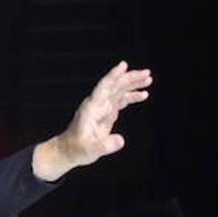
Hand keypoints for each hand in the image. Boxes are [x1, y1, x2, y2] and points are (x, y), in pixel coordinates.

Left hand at [33, 61, 151, 180]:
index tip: (123, 65)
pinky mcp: (106, 113)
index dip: (113, 76)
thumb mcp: (89, 151)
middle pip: (114, 85)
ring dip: (133, 84)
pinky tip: (143, 94)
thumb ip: (104, 146)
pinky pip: (120, 100)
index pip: (103, 88)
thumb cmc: (76, 150)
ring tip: (148, 79)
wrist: (68, 151)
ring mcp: (102, 107)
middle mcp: (97, 104)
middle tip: (147, 73)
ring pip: (119, 90)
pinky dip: (131, 96)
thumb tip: (121, 140)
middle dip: (130, 78)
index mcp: (91, 108)